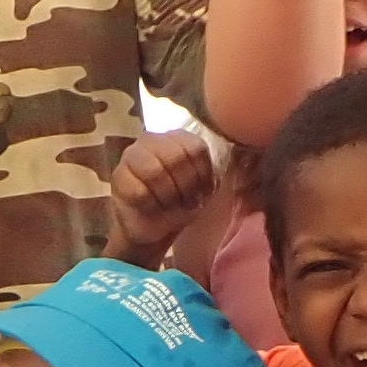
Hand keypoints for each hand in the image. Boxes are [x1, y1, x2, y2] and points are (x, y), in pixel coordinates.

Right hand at [108, 131, 221, 265]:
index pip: (195, 149)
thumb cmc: (183, 203)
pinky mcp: (118, 177)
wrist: (156, 228)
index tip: (201, 191)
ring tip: (170, 205)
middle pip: (175, 157)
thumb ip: (223, 167)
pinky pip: (140, 192)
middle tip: (185, 201)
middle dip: (184, 187)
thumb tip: (247, 159)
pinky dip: (152, 206)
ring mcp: (131, 155)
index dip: (201, 176)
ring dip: (168, 197)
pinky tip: (153, 208)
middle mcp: (152, 139)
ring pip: (155, 172)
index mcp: (178, 137)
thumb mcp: (206, 186)